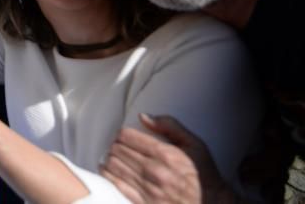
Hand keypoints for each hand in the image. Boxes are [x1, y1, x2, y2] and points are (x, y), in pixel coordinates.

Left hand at [100, 114, 233, 203]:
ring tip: (115, 157)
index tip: (125, 136)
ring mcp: (148, 189)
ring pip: (113, 166)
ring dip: (111, 158)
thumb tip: (143, 117)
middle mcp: (154, 171)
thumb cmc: (203, 173)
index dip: (122, 133)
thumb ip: (170, 126)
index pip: (127, 136)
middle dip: (116, 145)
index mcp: (165, 154)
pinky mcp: (143, 203)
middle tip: (119, 146)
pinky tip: (109, 170)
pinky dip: (108, 175)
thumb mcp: (195, 144)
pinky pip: (116, 185)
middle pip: (117, 149)